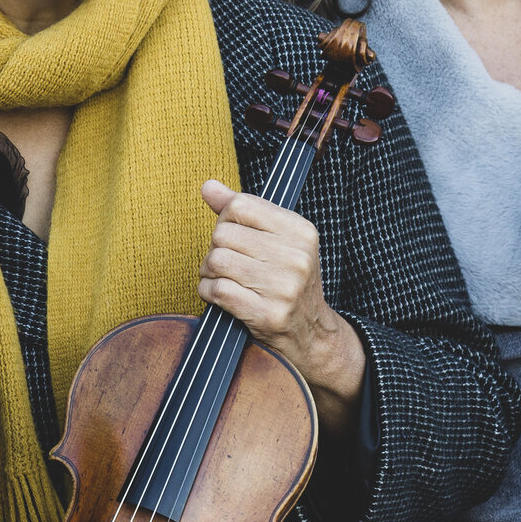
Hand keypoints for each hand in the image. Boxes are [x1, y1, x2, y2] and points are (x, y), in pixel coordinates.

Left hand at [198, 181, 364, 432]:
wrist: (312, 335)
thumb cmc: (286, 282)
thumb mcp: (275, 241)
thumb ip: (241, 211)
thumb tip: (208, 186)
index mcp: (301, 231)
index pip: (240, 205)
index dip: (226, 221)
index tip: (234, 238)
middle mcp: (297, 257)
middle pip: (223, 234)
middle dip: (215, 250)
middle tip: (227, 265)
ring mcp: (285, 288)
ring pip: (216, 261)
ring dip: (209, 273)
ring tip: (222, 280)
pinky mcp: (270, 315)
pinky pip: (217, 290)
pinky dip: (208, 293)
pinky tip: (220, 297)